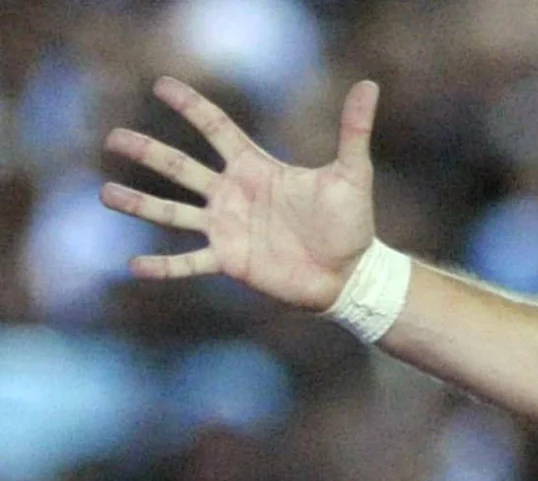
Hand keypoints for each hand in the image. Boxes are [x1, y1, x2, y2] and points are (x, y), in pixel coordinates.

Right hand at [100, 77, 380, 311]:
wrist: (352, 275)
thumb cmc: (352, 225)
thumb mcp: (353, 174)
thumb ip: (354, 130)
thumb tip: (369, 86)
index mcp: (255, 168)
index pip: (215, 128)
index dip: (190, 107)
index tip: (162, 85)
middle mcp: (232, 194)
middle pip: (180, 167)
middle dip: (146, 152)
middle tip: (113, 137)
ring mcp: (227, 228)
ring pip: (172, 212)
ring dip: (139, 204)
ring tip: (105, 194)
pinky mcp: (230, 261)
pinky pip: (189, 263)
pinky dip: (163, 266)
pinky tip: (134, 265)